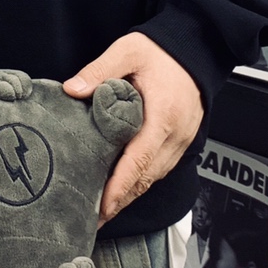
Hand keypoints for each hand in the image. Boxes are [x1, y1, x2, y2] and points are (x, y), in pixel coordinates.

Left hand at [64, 32, 203, 224]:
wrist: (195, 48)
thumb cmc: (162, 51)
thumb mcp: (127, 51)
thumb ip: (100, 71)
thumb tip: (73, 90)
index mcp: (163, 116)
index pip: (140, 160)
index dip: (120, 187)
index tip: (102, 206)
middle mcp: (176, 135)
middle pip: (147, 177)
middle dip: (121, 201)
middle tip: (94, 219)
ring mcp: (182, 140)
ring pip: (155, 177)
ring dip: (131, 195)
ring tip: (104, 210)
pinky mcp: (181, 140)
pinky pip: (160, 168)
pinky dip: (142, 181)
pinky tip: (125, 188)